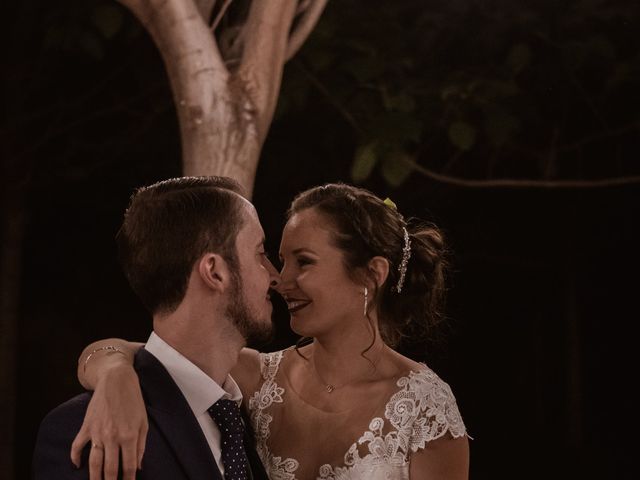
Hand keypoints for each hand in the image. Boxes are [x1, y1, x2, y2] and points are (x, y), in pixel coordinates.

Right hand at [70, 364, 147, 479]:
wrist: (116, 379)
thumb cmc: (133, 400)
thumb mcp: (143, 422)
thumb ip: (142, 446)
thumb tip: (138, 466)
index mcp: (129, 436)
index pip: (128, 466)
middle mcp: (112, 437)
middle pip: (110, 469)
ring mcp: (97, 433)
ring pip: (93, 463)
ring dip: (94, 477)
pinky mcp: (86, 427)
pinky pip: (77, 447)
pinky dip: (75, 458)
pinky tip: (77, 466)